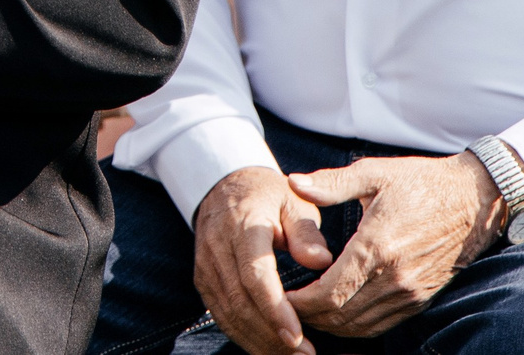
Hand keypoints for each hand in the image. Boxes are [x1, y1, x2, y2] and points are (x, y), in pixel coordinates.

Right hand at [192, 166, 333, 354]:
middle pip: (240, 301)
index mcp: (242, 225)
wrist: (225, 186)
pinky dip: (244, 337)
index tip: (297, 335)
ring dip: (259, 342)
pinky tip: (269, 349)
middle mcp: (217, 248)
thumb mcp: (294, 201)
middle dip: (271, 335)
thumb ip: (306, 232)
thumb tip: (321, 261)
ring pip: (228, 313)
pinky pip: (221, 315)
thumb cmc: (269, 197)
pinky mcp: (203, 280)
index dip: (274, 308)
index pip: (254, 274)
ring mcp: (206, 266)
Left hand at [281, 151, 502, 338]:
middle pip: (341, 316)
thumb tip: (294, 182)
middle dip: (309, 316)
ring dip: (331, 325)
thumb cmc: (421, 182)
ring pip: (361, 327)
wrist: (474, 200)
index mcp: (377, 246)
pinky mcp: (421, 299)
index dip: (301, 301)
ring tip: (307, 310)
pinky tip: (339, 311)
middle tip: (287, 305)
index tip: (281, 294)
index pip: (329, 293)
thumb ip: (332, 183)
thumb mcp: (374, 173)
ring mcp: (410, 293)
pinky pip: (382, 324)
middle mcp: (394, 278)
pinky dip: (356, 326)